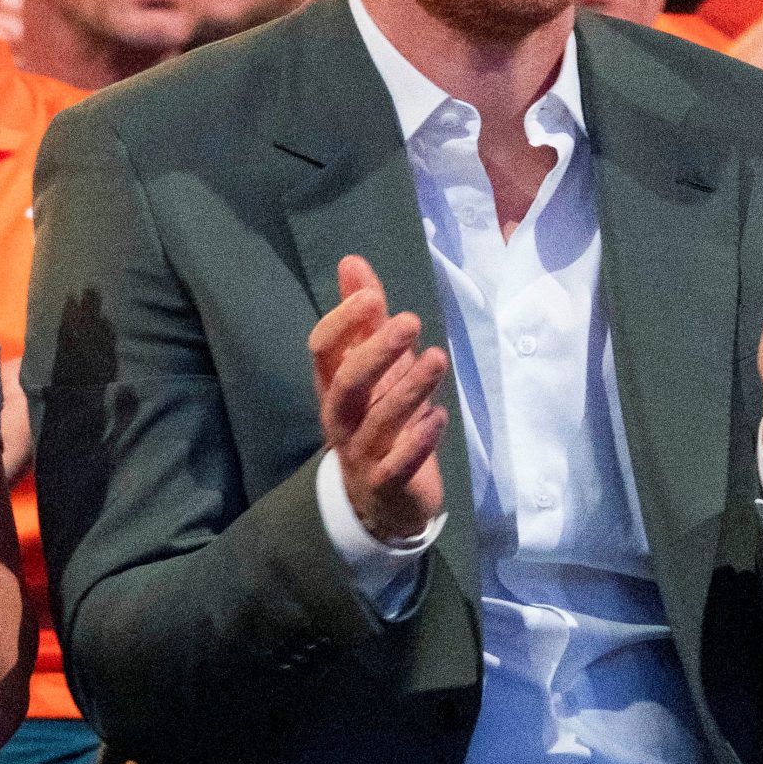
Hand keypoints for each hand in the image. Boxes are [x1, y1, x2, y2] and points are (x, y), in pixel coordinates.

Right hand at [309, 256, 448, 542]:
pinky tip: (439, 416)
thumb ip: (364, 317)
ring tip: (438, 358)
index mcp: (333, 385)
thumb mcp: (373, 367)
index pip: (323, 349)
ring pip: (376, 422)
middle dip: (375, 351)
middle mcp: (341, 418)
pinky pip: (397, 465)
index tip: (372, 296)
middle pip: (346, 383)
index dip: (343, 322)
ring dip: (408, 389)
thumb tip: (351, 261)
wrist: (382, 501)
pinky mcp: (387, 483)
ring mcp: (361, 453)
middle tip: (410, 321)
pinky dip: (418, 440)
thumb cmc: (378, 420)